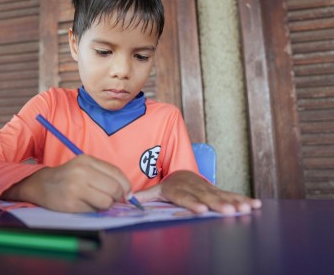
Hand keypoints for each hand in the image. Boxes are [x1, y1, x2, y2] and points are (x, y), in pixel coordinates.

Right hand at [3, 155, 130, 212]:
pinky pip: (94, 210)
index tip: (126, 193)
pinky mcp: (72, 203)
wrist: (41, 184)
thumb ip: (105, 175)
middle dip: (117, 197)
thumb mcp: (85, 167)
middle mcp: (82, 172)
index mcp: (87, 160)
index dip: (126, 186)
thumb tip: (127, 193)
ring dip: (106, 205)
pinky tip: (86, 204)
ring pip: (107, 201)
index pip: (117, 173)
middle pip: (114, 188)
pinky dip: (94, 210)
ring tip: (97, 201)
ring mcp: (76, 187)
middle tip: (112, 199)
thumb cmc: (68, 176)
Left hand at [134, 170, 261, 214]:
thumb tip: (129, 199)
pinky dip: (243, 199)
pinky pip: (231, 194)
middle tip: (229, 211)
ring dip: (235, 202)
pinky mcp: (218, 190)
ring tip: (247, 209)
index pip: (185, 197)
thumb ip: (145, 196)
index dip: (193, 204)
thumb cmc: (169, 186)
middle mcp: (195, 187)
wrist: (182, 173)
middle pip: (207, 197)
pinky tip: (255, 204)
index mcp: (179, 189)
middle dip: (218, 204)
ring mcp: (208, 188)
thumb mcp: (155, 191)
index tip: (201, 210)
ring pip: (222, 195)